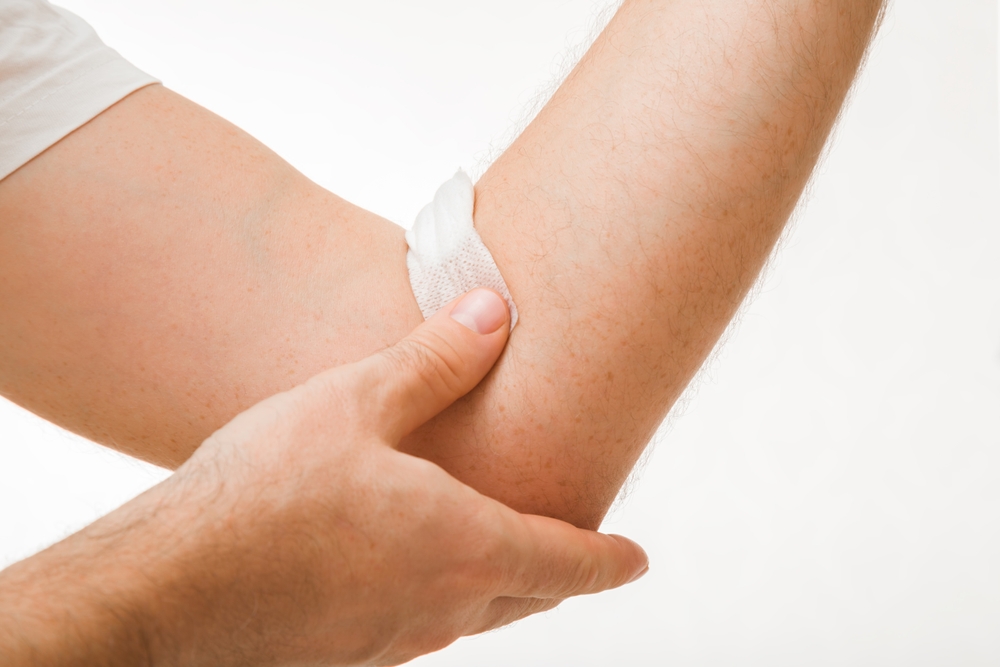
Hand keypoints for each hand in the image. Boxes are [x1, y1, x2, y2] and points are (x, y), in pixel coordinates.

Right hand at [0, 288, 646, 666]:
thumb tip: (496, 310)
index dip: (609, 560)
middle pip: (528, 598)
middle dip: (558, 573)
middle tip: (574, 550)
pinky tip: (402, 570)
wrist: (165, 590)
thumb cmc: (261, 493)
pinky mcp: (346, 655)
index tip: (637, 560)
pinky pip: (417, 628)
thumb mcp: (354, 404)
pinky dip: (438, 599)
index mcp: (462, 546)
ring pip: (472, 618)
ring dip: (498, 586)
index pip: (568, 563)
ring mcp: (392, 641)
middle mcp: (440, 607)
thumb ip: (434, 361)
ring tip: (494, 551)